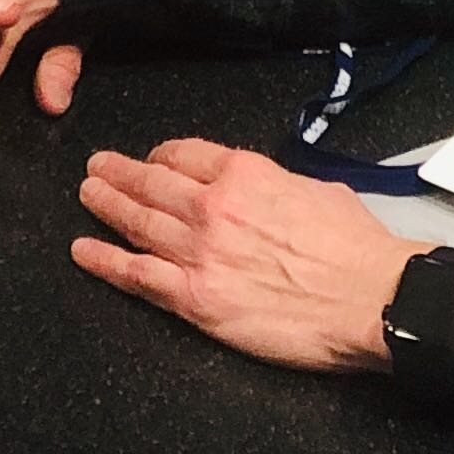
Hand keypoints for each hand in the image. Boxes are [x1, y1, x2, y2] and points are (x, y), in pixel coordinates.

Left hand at [71, 139, 426, 372]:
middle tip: (97, 168)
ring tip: (87, 196)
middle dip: (118, 173)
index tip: (151, 160)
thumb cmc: (355, 249)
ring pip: (136, 222)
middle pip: (150, 183)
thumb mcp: (316, 189)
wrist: (370, 299)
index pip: (184, 154)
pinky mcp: (195, 298)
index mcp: (244, 173)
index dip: (160, 156)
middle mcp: (213, 207)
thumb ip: (276, 185)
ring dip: (105, 206)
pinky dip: (104, 261)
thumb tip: (266, 192)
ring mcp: (199, 253)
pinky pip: (136, 275)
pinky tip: (83, 252)